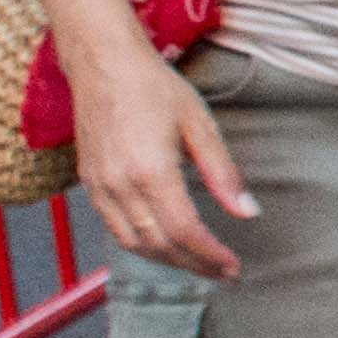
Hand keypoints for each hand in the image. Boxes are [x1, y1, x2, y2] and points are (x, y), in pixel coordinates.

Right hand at [70, 41, 253, 282]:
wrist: (102, 64)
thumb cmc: (155, 88)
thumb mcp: (200, 125)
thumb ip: (223, 173)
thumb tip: (248, 213)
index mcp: (150, 171)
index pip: (184, 231)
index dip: (210, 255)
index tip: (234, 268)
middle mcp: (119, 185)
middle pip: (159, 244)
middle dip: (193, 264)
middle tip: (223, 273)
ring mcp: (99, 186)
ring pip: (133, 243)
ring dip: (167, 261)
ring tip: (198, 264)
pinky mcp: (89, 182)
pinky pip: (114, 227)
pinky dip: (141, 245)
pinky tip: (164, 244)